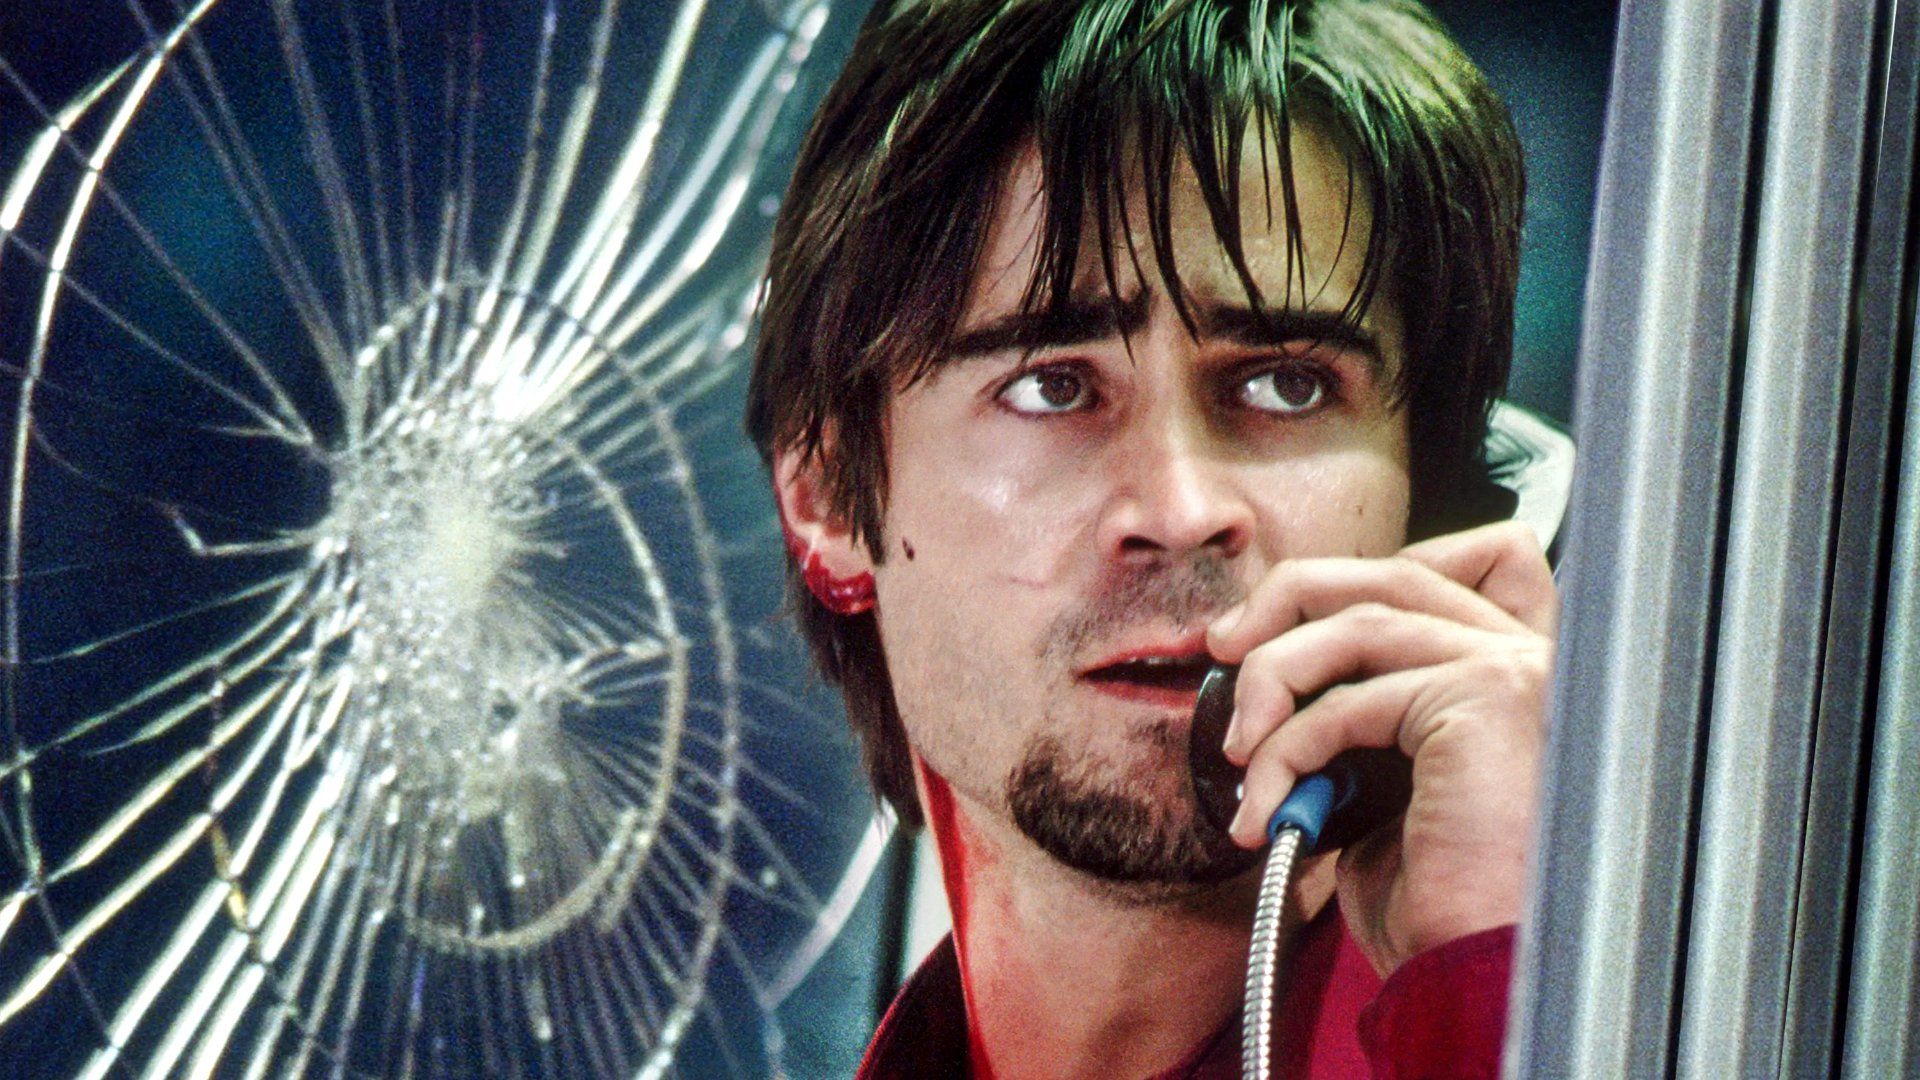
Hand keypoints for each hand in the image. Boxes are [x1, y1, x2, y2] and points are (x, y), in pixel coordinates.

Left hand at [1205, 521, 1555, 976]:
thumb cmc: (1441, 905)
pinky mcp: (1485, 696)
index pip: (1467, 558)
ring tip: (1242, 750)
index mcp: (1524, 672)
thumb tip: (1288, 684)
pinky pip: (1349, 698)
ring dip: (1273, 679)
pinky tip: (1270, 801)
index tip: (1281, 622)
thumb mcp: (1391, 787)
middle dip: (1290, 600)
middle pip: (1393, 574)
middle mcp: (1537, 658)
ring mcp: (1518, 670)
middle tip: (1224, 647)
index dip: (1364, 574)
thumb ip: (1370, 715)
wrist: (1476, 975)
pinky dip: (1288, 746)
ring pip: (1358, 623)